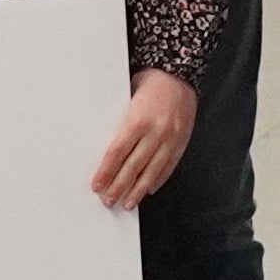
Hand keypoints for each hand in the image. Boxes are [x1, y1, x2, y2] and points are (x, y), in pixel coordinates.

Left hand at [90, 70, 197, 207]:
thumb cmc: (149, 85)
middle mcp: (156, 131)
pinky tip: (149, 189)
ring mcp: (171, 138)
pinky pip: (169, 166)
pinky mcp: (182, 141)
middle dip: (119, 186)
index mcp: (138, 119)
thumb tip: (109, 154)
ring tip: (128, 203)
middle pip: (133, 166)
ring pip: (152, 171)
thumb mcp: (129, 100)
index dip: (106, 171)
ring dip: (138, 190)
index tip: (97, 185)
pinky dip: (158, 179)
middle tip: (108, 201)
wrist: (177, 75)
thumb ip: (121, 125)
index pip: (117, 152)